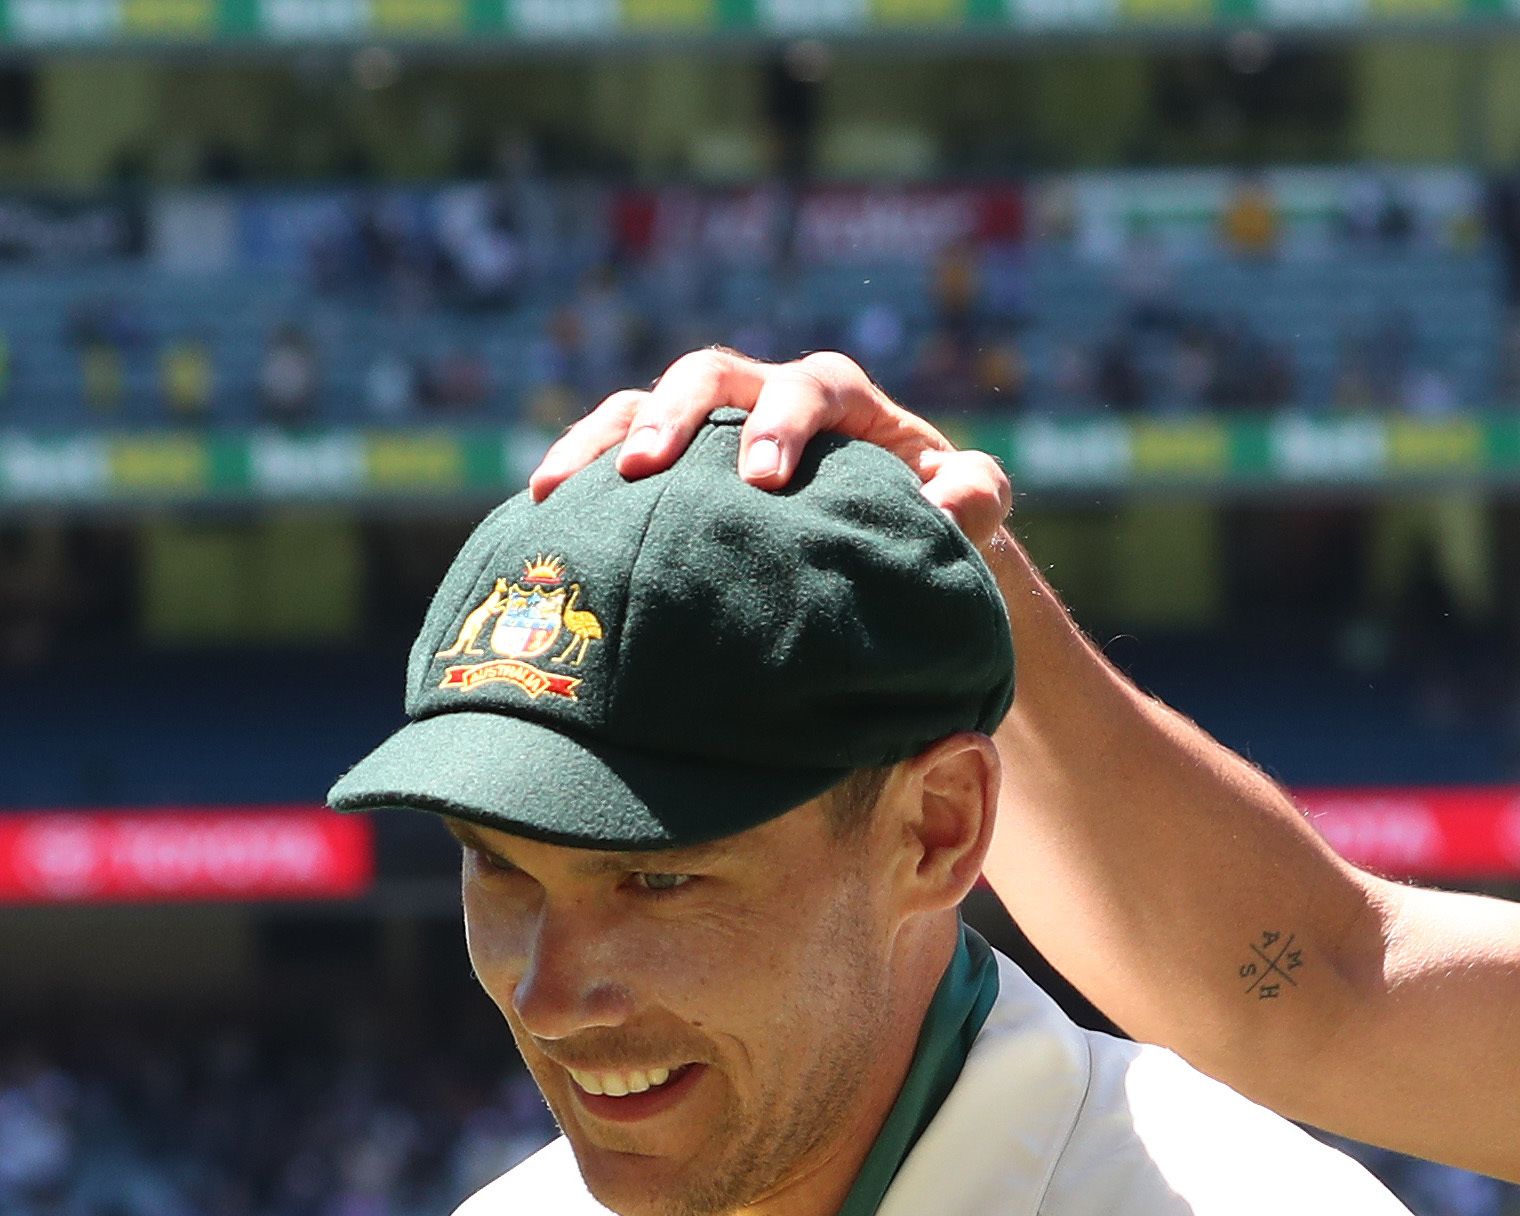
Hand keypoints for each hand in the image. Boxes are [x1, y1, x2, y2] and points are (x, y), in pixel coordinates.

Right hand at [533, 347, 1013, 550]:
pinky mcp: (672, 461)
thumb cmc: (934, 516)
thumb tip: (944, 501)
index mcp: (837, 396)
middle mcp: (764, 395)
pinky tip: (541, 513)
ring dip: (603, 438)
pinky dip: (577, 468)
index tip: (763, 483)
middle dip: (677, 419)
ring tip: (561, 488)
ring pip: (643, 404)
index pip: (806, 388)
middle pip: (710, 377)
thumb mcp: (973, 505)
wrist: (892, 534)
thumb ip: (978, 494)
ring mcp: (710, 425)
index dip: (781, 424)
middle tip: (647, 471)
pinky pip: (612, 446)